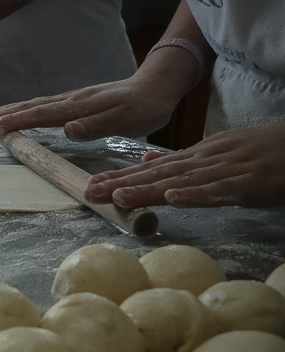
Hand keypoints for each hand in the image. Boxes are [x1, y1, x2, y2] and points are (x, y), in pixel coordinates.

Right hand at [0, 76, 182, 141]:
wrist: (157, 86)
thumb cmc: (145, 107)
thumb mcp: (129, 119)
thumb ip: (98, 125)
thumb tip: (67, 130)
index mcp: (79, 106)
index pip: (40, 115)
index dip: (15, 122)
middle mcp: (69, 101)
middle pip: (27, 108)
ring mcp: (69, 100)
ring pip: (30, 106)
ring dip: (4, 113)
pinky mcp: (72, 103)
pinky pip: (39, 108)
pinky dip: (20, 111)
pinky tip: (12, 116)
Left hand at [82, 124, 284, 208]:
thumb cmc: (262, 152)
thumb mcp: (218, 152)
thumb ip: (183, 160)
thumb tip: (146, 161)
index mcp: (198, 156)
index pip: (153, 169)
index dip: (122, 177)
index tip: (92, 186)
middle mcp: (206, 161)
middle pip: (158, 175)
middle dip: (123, 184)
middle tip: (90, 193)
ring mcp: (226, 172)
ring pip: (181, 182)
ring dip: (149, 190)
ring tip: (119, 196)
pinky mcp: (248, 184)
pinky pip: (219, 191)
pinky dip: (196, 195)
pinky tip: (173, 199)